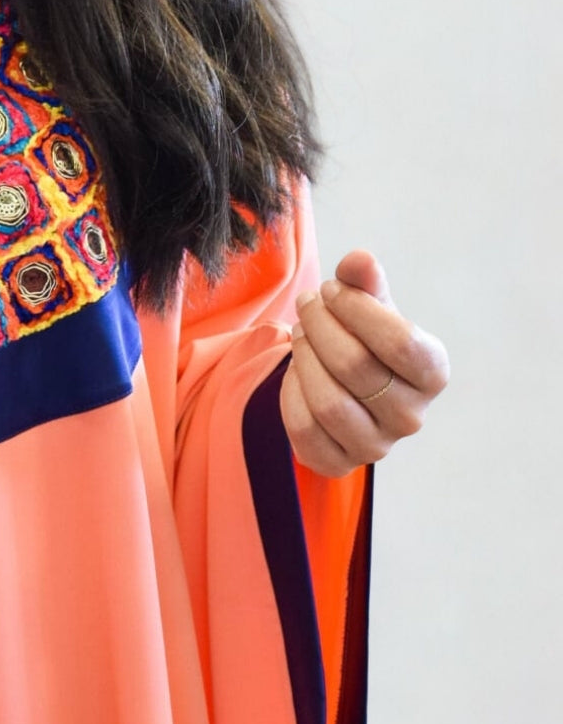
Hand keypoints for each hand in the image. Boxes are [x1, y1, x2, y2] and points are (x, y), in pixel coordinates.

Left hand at [278, 249, 449, 477]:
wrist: (340, 384)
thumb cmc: (362, 337)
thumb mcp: (368, 305)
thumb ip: (364, 281)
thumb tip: (358, 260)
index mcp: (433, 373)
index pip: (401, 341)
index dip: (355, 308)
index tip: (330, 290)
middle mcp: (412, 416)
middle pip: (355, 366)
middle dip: (320, 325)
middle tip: (307, 304)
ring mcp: (376, 446)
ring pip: (328, 402)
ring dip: (304, 357)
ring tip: (299, 333)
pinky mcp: (339, 463)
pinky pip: (304, 428)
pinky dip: (291, 393)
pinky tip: (295, 371)